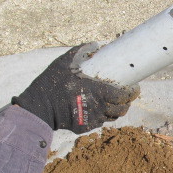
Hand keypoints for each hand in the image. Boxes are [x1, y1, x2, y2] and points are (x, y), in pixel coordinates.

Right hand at [12, 46, 139, 132]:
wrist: (38, 109)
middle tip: (126, 96)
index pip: (123, 96)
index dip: (132, 93)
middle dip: (127, 103)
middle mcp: (97, 107)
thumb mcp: (64, 63)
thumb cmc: (52, 83)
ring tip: (114, 102)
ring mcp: (91, 119)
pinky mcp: (84, 127)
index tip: (134, 88)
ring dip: (115, 110)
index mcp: (96, 91)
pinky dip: (101, 116)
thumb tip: (95, 44)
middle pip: (122, 109)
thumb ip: (81, 52)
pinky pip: (99, 122)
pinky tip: (98, 108)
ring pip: (111, 117)